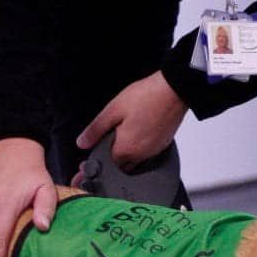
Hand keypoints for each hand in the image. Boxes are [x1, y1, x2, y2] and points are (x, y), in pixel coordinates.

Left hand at [73, 70, 187, 185]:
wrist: (174, 90)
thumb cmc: (147, 97)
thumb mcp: (113, 110)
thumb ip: (95, 130)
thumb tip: (82, 143)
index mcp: (126, 149)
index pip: (107, 165)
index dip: (97, 160)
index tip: (92, 157)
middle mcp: (141, 155)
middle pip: (122, 166)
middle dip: (113, 158)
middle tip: (110, 138)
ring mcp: (154, 151)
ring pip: (135, 160)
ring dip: (127, 152)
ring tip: (125, 130)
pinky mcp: (163, 145)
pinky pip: (147, 153)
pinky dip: (139, 147)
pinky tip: (138, 131)